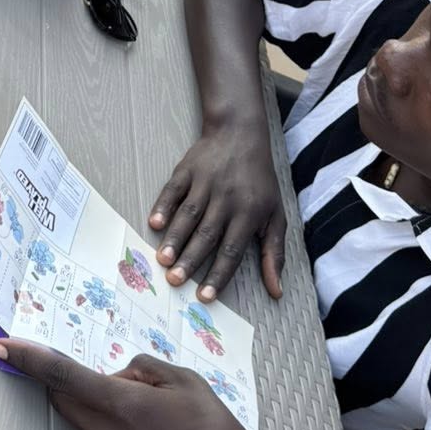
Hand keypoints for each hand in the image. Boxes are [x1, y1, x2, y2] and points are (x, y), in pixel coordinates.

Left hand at [0, 339, 270, 429]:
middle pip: (65, 403)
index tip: (3, 346)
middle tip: (107, 381)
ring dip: (105, 414)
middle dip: (68, 385)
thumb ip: (144, 369)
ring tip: (155, 422)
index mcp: (122, 403)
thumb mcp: (186, 380)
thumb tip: (121, 374)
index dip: (29, 359)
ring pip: (90, 427)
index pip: (62, 376)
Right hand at [148, 121, 285, 301]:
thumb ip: (274, 254)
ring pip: (188, 215)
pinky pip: (173, 190)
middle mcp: (227, 199)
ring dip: (175, 238)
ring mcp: (205, 183)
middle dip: (190, 259)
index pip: (232, 250)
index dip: (218, 274)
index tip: (204, 296)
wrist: (241, 133)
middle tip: (174, 281)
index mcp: (249, 213)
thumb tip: (277, 291)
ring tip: (162, 259)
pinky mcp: (187, 170)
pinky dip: (163, 206)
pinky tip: (154, 222)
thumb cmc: (259, 181)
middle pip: (207, 235)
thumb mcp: (275, 215)